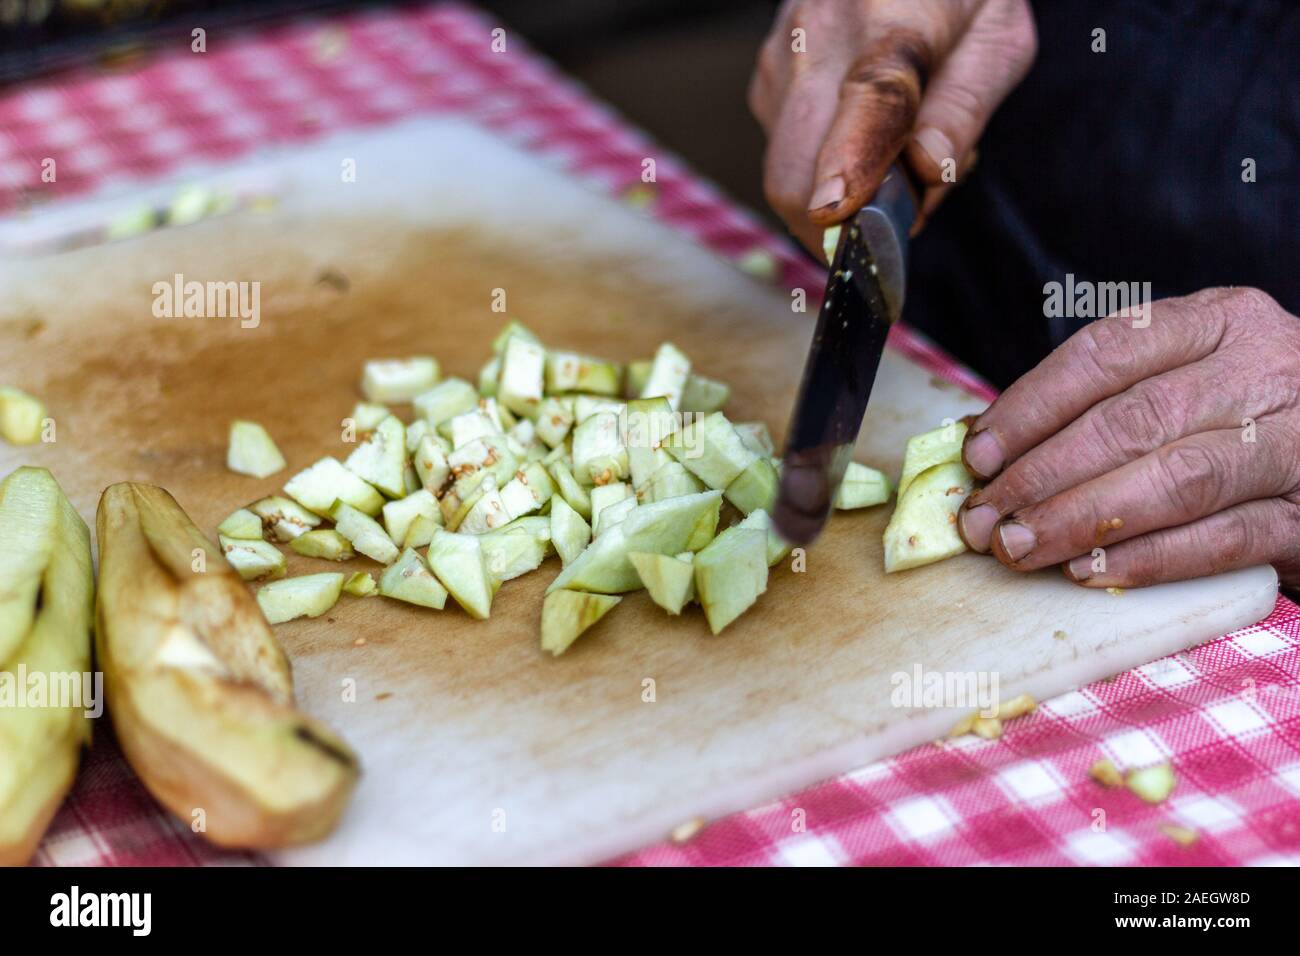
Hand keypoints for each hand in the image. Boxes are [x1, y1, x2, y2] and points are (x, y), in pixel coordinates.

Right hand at [748, 0, 1035, 257]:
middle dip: (838, 226)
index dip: (850, 161)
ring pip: (789, 173)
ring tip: (893, 150)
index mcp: (891, 17)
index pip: (870, 98)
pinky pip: (786, 153)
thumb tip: (928, 170)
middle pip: (795, 171)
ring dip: (838, 194)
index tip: (838, 211)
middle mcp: (819, 38)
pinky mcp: (766, 78)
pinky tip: (863, 130)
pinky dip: (824, 167)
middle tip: (897, 215)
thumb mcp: (996, 36)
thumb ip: (965, 108)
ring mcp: (781, 59)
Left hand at [957, 287, 1299, 588]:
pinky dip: (1148, 557)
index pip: (1107, 354)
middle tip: (983, 517)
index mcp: (1222, 321)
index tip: (978, 454)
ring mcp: (1298, 441)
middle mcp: (1266, 369)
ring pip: (1176, 477)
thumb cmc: (1242, 415)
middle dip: (1044, 473)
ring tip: (1019, 545)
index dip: (1032, 406)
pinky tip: (1087, 570)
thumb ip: (1104, 401)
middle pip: (1134, 420)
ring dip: (1082, 517)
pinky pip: (1222, 539)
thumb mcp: (1186, 379)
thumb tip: (988, 445)